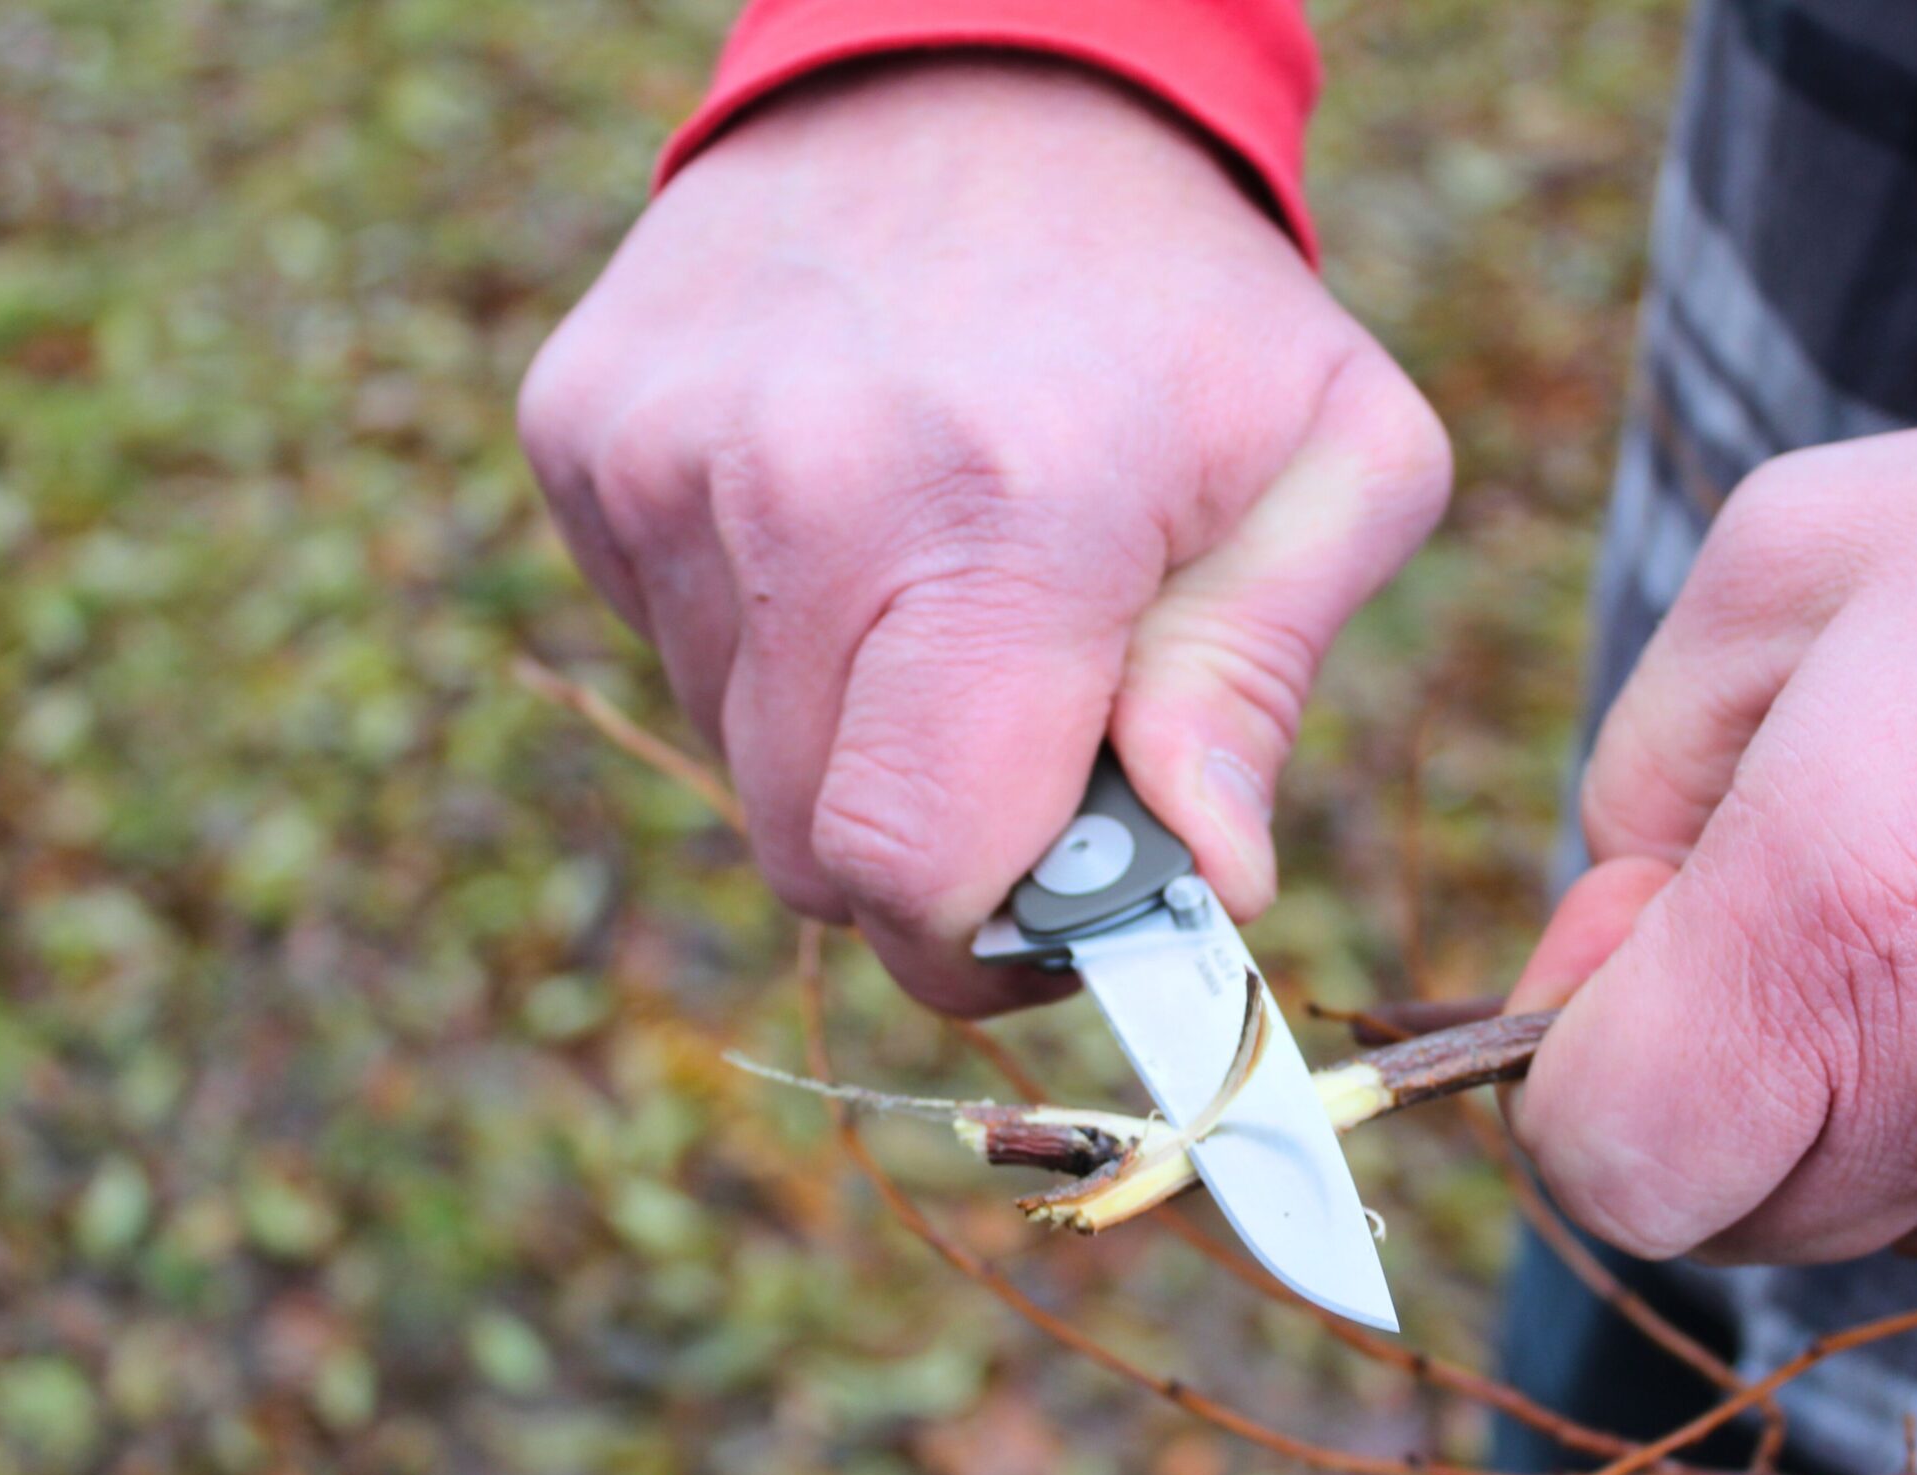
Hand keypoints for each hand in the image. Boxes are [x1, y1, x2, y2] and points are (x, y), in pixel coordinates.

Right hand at [518, 57, 1449, 1011]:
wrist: (978, 66)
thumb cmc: (1182, 301)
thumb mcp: (1334, 461)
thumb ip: (1263, 688)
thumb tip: (1208, 887)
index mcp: (1003, 515)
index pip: (916, 871)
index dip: (988, 944)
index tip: (1060, 909)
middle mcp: (792, 490)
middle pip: (812, 849)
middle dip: (930, 848)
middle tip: (1024, 736)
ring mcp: (659, 458)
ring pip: (736, 756)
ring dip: (848, 733)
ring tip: (942, 586)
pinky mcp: (583, 436)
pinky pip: (666, 644)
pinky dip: (763, 635)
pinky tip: (844, 520)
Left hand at [1511, 374, 1916, 1285]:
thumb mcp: (1800, 555)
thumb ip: (1636, 775)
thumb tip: (1597, 955)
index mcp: (1846, 911)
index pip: (1604, 1166)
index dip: (1575, 1070)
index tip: (1643, 946)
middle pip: (1723, 1206)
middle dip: (1711, 1076)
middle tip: (1804, 902)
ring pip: (1868, 1209)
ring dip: (1861, 1092)